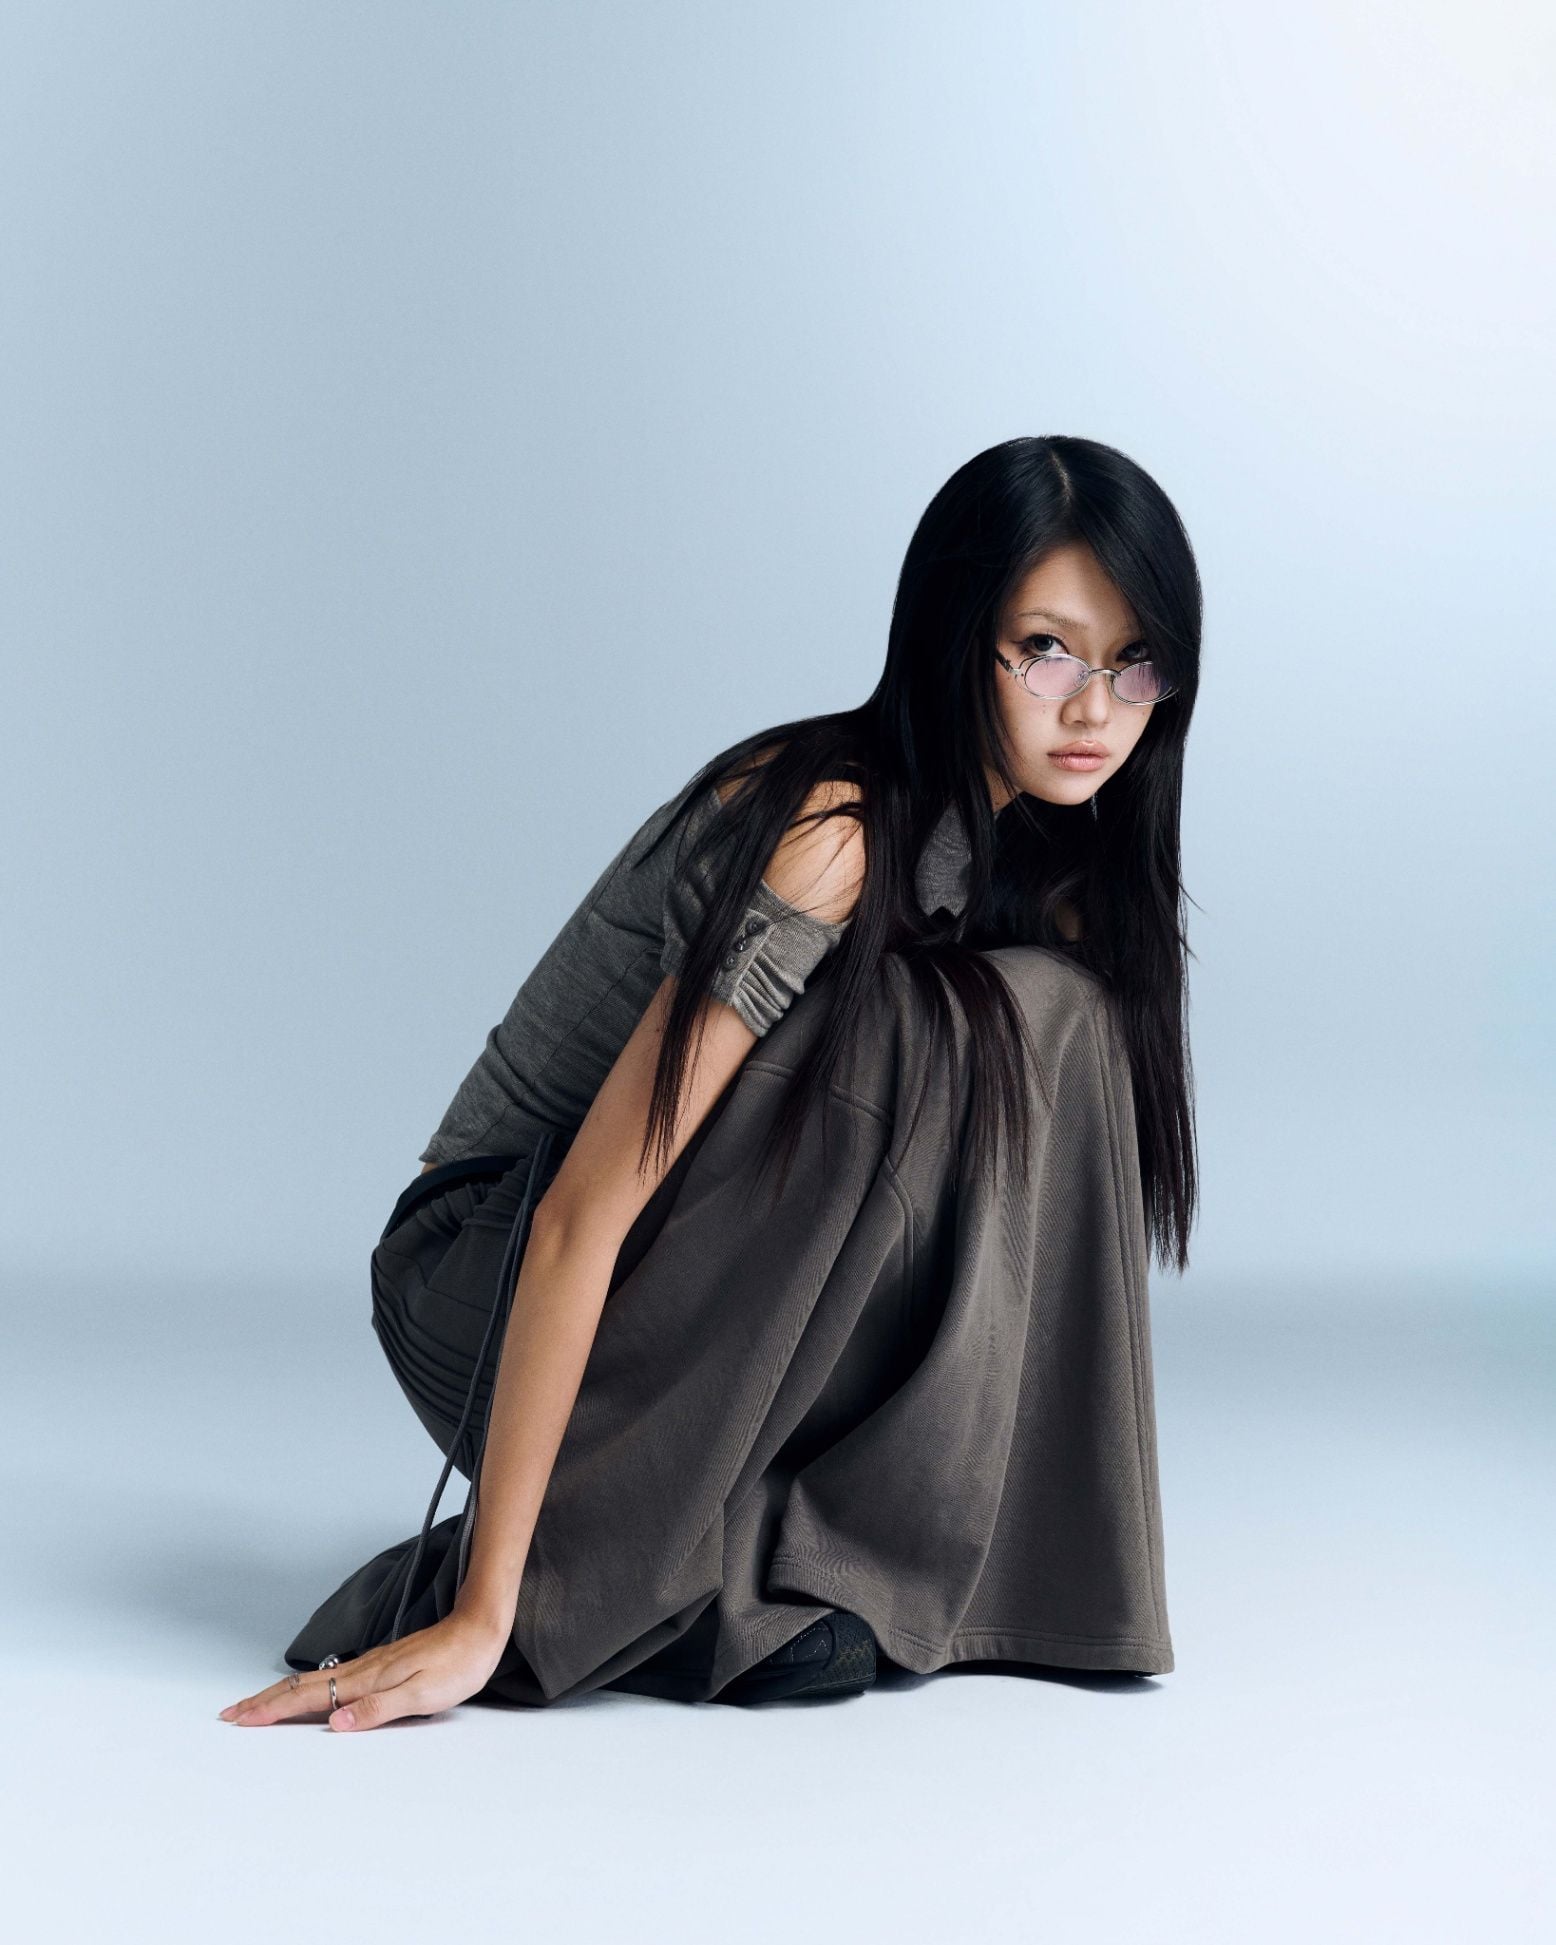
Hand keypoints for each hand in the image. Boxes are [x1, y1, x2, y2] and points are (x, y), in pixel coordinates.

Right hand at [218, 1611, 509, 1732]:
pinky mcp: (383, 1663)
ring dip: (282, 1693)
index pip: (310, 1697)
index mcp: (368, 1678)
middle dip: (265, 1701)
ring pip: (316, 1681)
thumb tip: (336, 1723)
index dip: (273, 1710)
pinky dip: (309, 1687)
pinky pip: (333, 1678)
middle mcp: (364, 1668)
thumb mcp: (423, 1693)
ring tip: (258, 1704)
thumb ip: (379, 1709)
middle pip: (303, 1686)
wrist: (482, 1626)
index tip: (240, 1719)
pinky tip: (310, 1691)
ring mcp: (372, 1664)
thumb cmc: (459, 1663)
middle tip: (232, 1713)